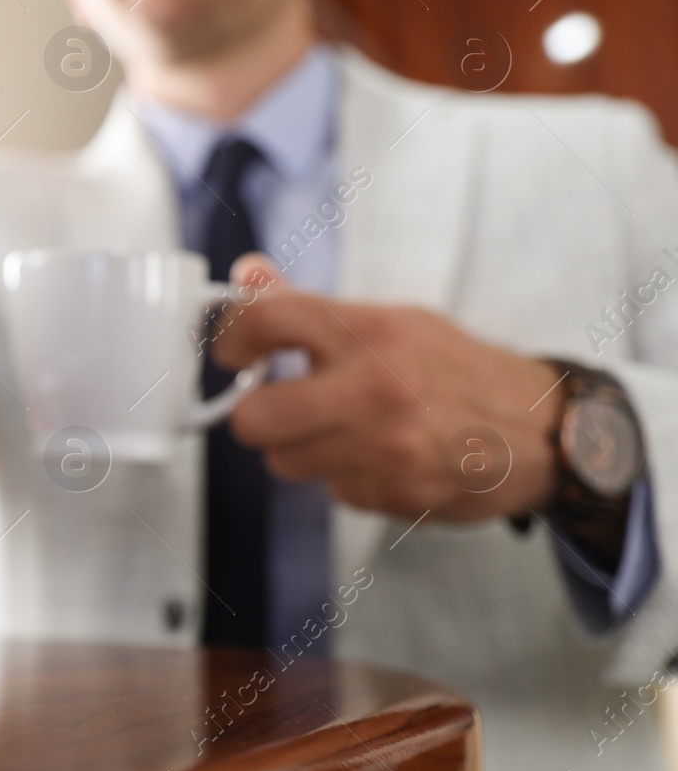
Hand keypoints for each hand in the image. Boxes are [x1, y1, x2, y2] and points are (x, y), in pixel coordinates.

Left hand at [212, 255, 564, 521]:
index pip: (267, 321)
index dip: (230, 337)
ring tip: (340, 432)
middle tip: (279, 406)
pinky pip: (332, 491)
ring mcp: (384, 448)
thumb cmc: (459, 370)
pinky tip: (379, 458)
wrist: (541, 430)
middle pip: (254, 419)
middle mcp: (373, 388)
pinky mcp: (395, 494)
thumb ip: (312, 307)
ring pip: (285, 463)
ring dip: (301, 451)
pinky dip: (345, 478)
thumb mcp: (393, 321)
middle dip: (257, 416)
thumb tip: (246, 277)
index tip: (230, 352)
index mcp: (369, 332)